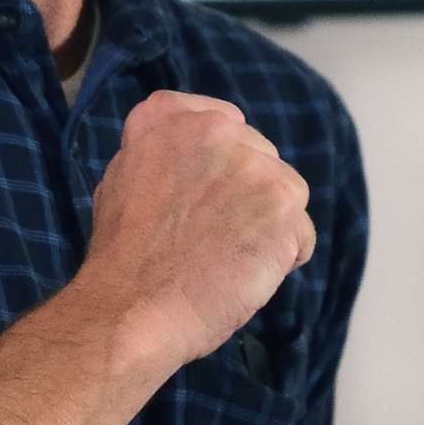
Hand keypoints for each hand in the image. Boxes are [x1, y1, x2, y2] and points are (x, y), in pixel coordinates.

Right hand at [73, 90, 315, 370]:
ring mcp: (253, 163)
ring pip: (283, 191)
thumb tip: (198, 157)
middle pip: (258, 156)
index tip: (205, 195)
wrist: (131, 308)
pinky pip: (301, 232)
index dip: (221, 164)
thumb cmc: (122, 255)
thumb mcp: (124, 176)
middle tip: (212, 235)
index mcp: (168, 115)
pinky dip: (282, 258)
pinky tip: (245, 275)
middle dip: (245, 193)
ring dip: (265, 224)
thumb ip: (165, 152)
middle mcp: (215, 127)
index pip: (222, 122)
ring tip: (227, 258)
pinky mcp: (283, 202)